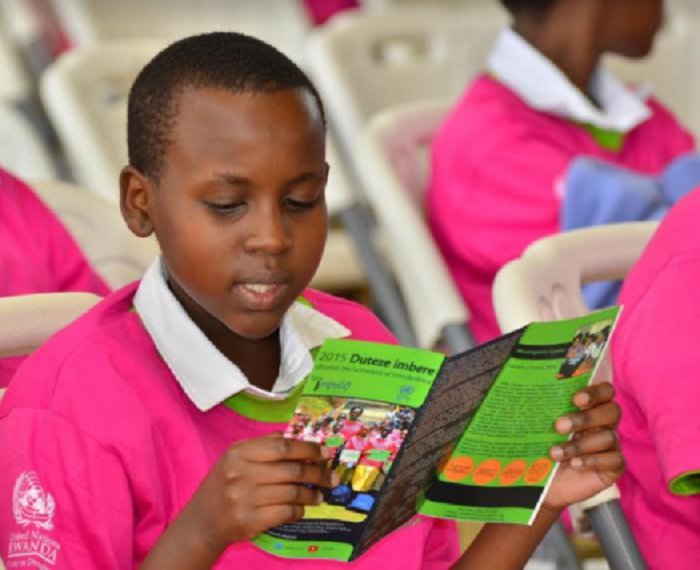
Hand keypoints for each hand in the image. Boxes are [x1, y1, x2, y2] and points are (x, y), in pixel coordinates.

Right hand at [180, 434, 338, 555]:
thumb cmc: (224, 483)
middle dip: (317, 473)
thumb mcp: (236, 457)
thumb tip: (297, 437)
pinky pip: (285, 512)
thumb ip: (264, 444)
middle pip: (291, 470)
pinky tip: (302, 508)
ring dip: (311, 494)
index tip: (326, 453)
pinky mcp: (250, 521)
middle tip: (332, 477)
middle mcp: (240, 474)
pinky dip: (299, 510)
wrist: (202, 521)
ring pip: (292, 492)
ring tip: (320, 495)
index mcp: (239, 453)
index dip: (308, 448)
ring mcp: (244, 499)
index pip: (282, 447)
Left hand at [543, 382, 622, 511]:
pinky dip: (592, 460)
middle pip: (612, 411)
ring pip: (608, 437)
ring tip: (555, 453)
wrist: (542, 482)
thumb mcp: (540, 427)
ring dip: (580, 444)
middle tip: (559, 426)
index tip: (575, 399)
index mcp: (590, 408)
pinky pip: (613, 460)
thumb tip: (527, 393)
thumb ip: (544, 410)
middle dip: (585, 417)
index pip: (605, 391)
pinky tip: (574, 464)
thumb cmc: (542, 447)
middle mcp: (604, 424)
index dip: (595, 392)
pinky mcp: (614, 467)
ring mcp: (611, 445)